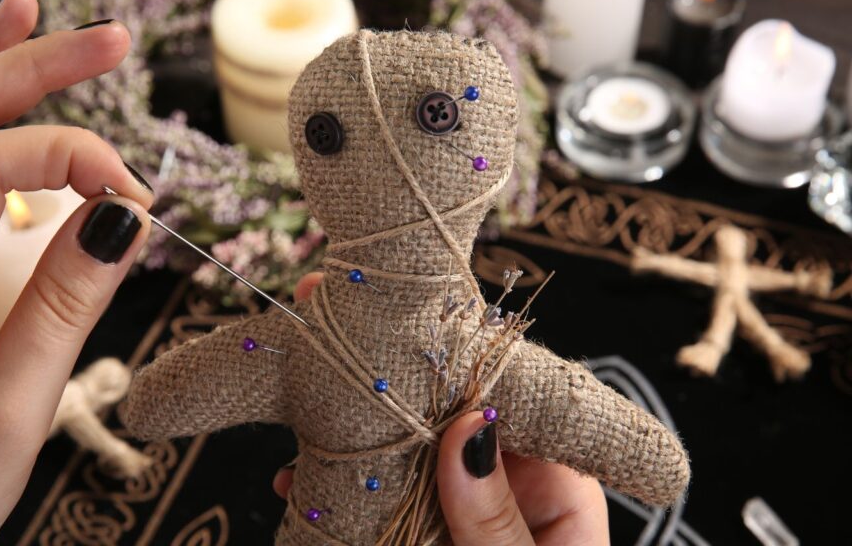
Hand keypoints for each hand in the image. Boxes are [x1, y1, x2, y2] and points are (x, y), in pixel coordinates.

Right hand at [274, 273, 609, 544]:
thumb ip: (496, 522)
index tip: (403, 328)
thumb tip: (468, 429)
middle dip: (387, 388)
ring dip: (350, 439)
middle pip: (445, 421)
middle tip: (326, 337)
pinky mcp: (413, 535)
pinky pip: (377, 501)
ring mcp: (453, 515)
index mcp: (557, 491)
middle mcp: (504, 493)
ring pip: (401, 459)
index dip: (459, 359)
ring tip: (298, 420)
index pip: (512, 402)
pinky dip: (339, 489)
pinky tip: (296, 482)